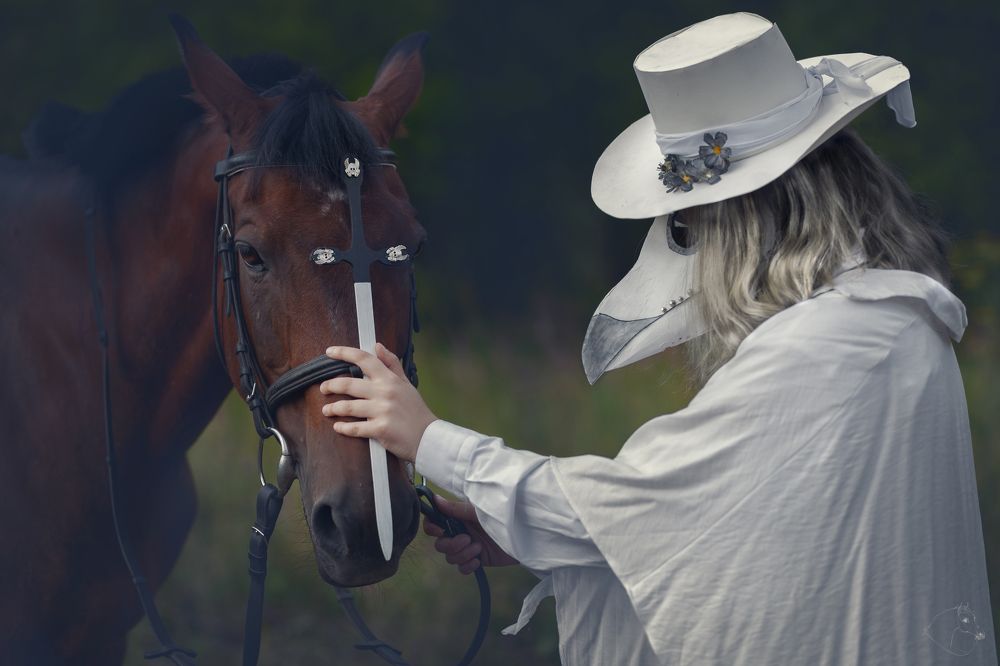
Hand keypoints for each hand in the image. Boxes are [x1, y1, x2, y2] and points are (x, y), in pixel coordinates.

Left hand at [320, 343, 436, 462]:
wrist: (428, 437)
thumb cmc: (416, 411)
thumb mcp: (406, 383)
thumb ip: (391, 364)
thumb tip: (378, 346)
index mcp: (390, 379)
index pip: (364, 359)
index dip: (344, 353)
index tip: (329, 352)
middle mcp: (385, 392)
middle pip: (348, 384)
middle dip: (331, 385)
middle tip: (323, 388)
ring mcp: (382, 411)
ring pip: (347, 407)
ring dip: (333, 408)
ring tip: (327, 410)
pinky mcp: (380, 429)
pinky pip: (354, 428)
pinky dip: (343, 428)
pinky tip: (338, 427)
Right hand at [423, 494, 518, 573]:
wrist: (523, 535)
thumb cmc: (502, 516)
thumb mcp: (478, 511)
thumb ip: (456, 508)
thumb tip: (435, 499)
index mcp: (458, 517)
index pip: (434, 522)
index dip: (432, 528)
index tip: (441, 531)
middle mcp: (460, 532)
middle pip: (440, 544)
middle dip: (450, 544)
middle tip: (467, 539)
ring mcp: (468, 547)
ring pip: (450, 557)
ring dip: (462, 554)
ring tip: (478, 548)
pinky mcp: (477, 560)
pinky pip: (462, 568)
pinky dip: (467, 566)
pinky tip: (477, 561)